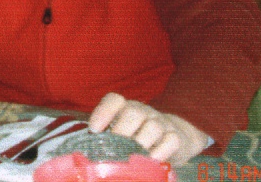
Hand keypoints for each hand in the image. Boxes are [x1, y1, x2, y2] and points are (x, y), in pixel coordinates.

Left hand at [88, 93, 209, 165]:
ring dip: (141, 144)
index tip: (93, 129)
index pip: (114, 100)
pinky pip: (171, 141)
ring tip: (132, 159)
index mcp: (125, 108)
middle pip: (133, 112)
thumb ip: (104, 137)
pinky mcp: (176, 137)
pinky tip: (151, 161)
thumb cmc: (136, 137)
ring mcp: (161, 123)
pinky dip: (161, 152)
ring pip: (153, 126)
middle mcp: (143, 111)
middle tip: (113, 150)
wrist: (172, 137)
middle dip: (121, 132)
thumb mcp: (120, 132)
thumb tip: (84, 149)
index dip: (103, 112)